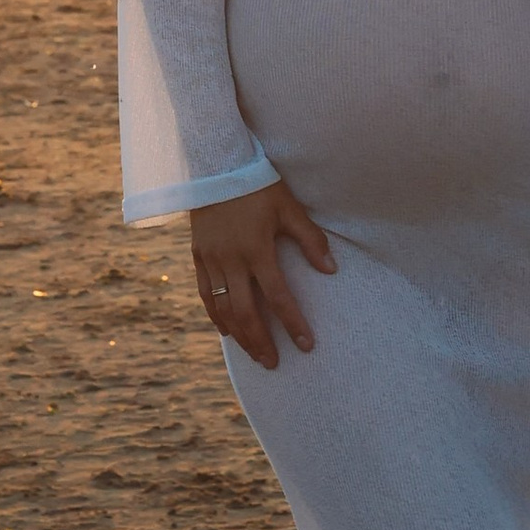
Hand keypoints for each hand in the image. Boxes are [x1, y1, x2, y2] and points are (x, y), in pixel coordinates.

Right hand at [188, 180, 335, 369]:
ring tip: (254, 354)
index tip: (306, 345)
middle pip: (245, 312)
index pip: (278, 296)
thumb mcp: (289, 208)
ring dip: (239, 335)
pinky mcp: (198, 257)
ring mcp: (211, 260)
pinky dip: (216, 316)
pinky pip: (206, 295)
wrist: (215, 167)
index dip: (293, 323)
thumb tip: (331, 270)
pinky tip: (227, 331)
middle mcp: (231, 260)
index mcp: (257, 249)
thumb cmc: (258, 186)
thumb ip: (310, 240)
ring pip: (223, 309)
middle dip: (261, 341)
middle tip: (274, 362)